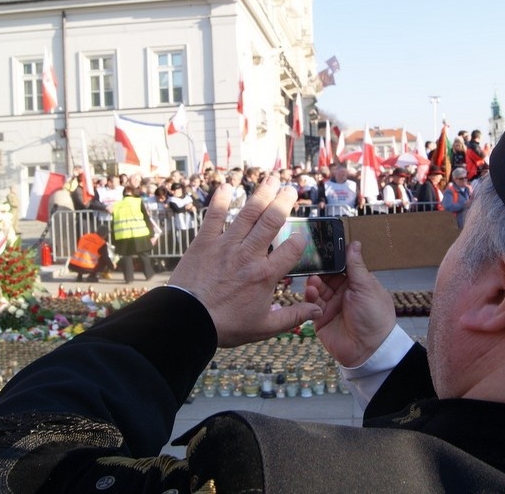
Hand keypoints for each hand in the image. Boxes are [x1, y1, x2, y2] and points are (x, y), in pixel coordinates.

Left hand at [169, 175, 321, 347]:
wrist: (187, 321)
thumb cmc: (225, 325)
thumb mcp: (264, 326)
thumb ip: (293, 317)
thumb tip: (317, 312)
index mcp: (265, 275)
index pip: (292, 249)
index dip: (300, 240)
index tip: (301, 236)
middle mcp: (249, 255)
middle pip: (272, 221)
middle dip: (284, 202)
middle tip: (291, 189)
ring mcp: (226, 245)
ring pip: (248, 214)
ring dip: (261, 194)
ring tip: (271, 179)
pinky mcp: (205, 242)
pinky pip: (214, 216)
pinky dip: (221, 200)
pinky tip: (228, 186)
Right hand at [304, 241, 395, 366]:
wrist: (369, 349)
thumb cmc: (374, 316)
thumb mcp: (366, 287)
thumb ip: (356, 266)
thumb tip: (354, 243)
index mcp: (357, 284)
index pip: (340, 267)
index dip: (331, 259)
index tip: (321, 248)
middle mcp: (343, 293)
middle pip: (325, 277)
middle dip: (319, 270)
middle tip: (311, 263)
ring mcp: (331, 306)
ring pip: (317, 289)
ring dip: (314, 283)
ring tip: (313, 280)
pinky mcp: (320, 319)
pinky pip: (311, 305)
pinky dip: (310, 297)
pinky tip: (311, 292)